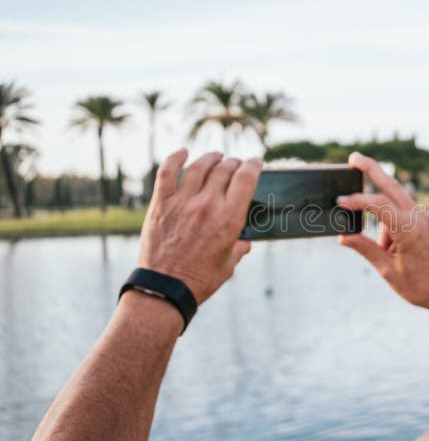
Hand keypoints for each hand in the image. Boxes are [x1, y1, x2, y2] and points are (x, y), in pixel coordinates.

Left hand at [138, 149, 261, 304]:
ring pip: (199, 167)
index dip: (254, 165)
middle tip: (236, 164)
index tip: (256, 162)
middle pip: (224, 169)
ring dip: (210, 158)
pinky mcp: (161, 205)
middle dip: (234, 163)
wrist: (165, 289)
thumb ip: (238, 248)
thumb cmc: (200, 280)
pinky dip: (175, 158)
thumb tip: (245, 242)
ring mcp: (182, 203)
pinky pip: (166, 173)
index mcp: (229, 219)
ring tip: (216, 156)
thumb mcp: (228, 264)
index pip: (246, 178)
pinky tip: (183, 152)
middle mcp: (207, 206)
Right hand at [337, 152, 428, 309]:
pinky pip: (402, 215)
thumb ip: (365, 249)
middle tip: (353, 158)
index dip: (356, 201)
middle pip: (391, 185)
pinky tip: (394, 250)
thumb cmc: (420, 286)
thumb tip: (343, 236)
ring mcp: (424, 217)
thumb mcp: (388, 271)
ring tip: (389, 253)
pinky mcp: (426, 221)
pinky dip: (390, 225)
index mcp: (409, 230)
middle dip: (372, 169)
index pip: (378, 205)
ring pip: (394, 203)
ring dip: (381, 219)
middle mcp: (419, 218)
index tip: (339, 202)